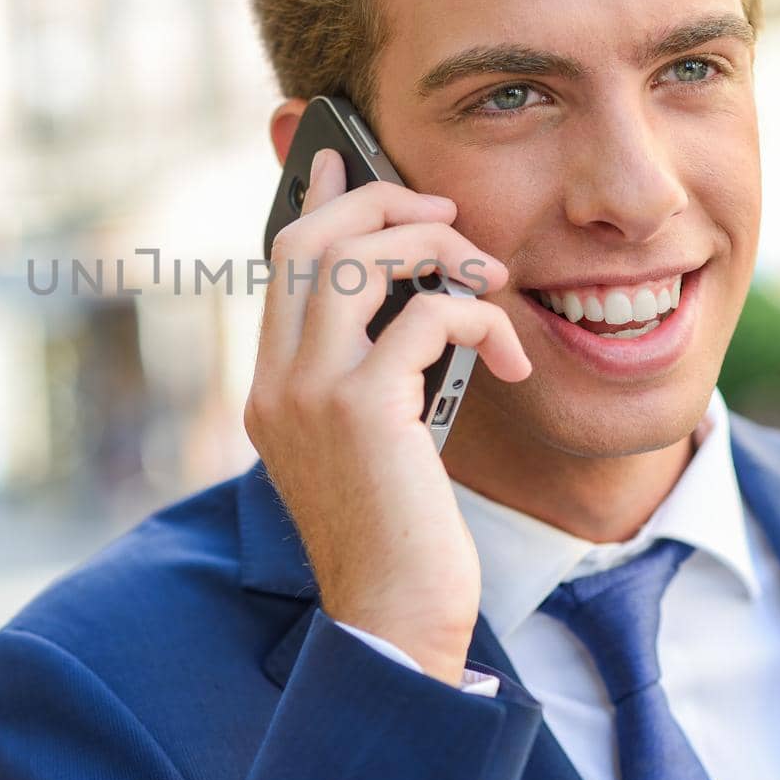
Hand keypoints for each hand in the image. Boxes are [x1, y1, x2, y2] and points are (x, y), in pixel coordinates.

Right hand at [243, 148, 530, 685]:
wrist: (395, 617)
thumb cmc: (396, 534)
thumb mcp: (370, 443)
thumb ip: (368, 375)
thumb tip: (408, 308)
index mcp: (271, 387)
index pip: (282, 262)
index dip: (318, 203)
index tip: (347, 161)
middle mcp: (276, 381)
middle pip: (312, 241)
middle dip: (382, 203)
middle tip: (445, 211)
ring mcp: (309, 392)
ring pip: (360, 261)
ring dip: (434, 248)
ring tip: (487, 274)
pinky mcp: (361, 409)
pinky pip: (423, 316)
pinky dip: (476, 317)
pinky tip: (508, 357)